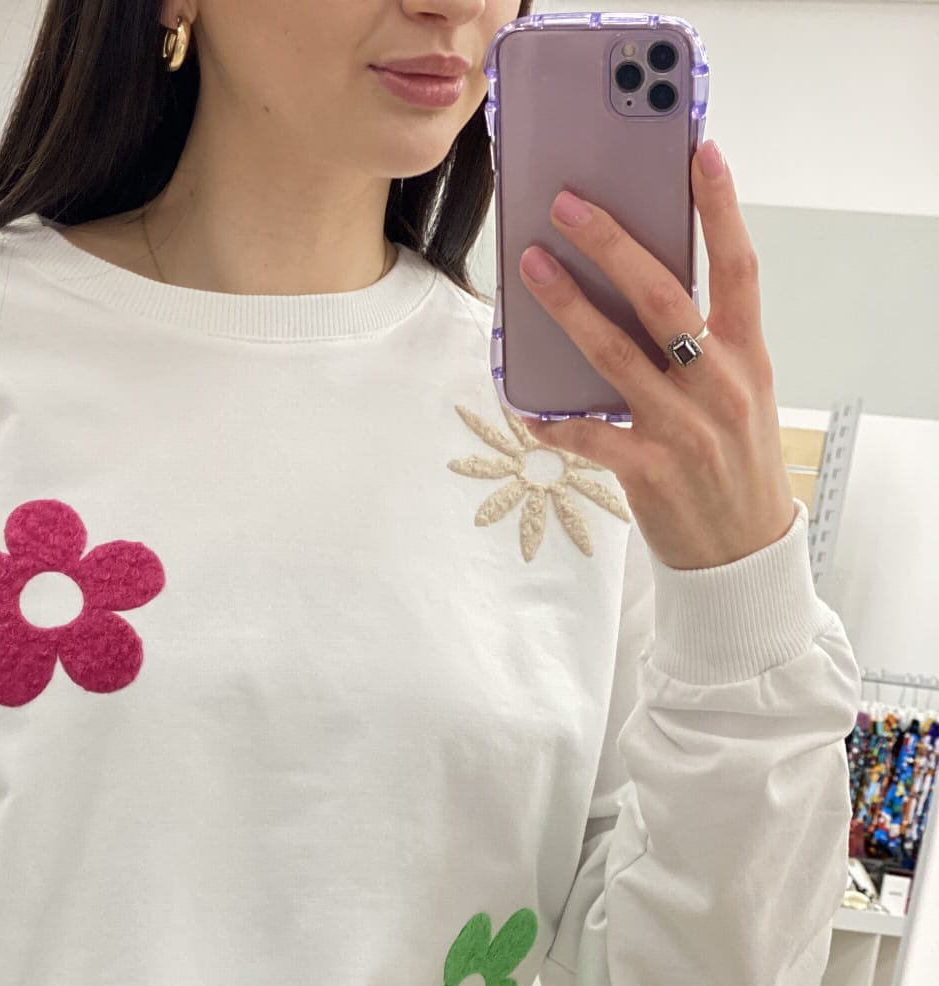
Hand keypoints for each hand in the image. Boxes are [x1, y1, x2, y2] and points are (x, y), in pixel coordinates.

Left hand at [515, 139, 796, 571]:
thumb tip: (643, 286)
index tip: (698, 152)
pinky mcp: (647, 469)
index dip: (719, 207)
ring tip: (533, 269)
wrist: (742, 551)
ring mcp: (681, 426)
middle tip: (569, 205)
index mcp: (744, 355)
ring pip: (614, 352)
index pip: (737, 265)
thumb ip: (705, 343)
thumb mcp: (740, 392)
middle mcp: (716, 382)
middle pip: (661, 295)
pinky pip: (588, 434)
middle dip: (611, 244)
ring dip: (567, 307)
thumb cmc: (733, 463)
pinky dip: (552, 419)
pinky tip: (523, 402)